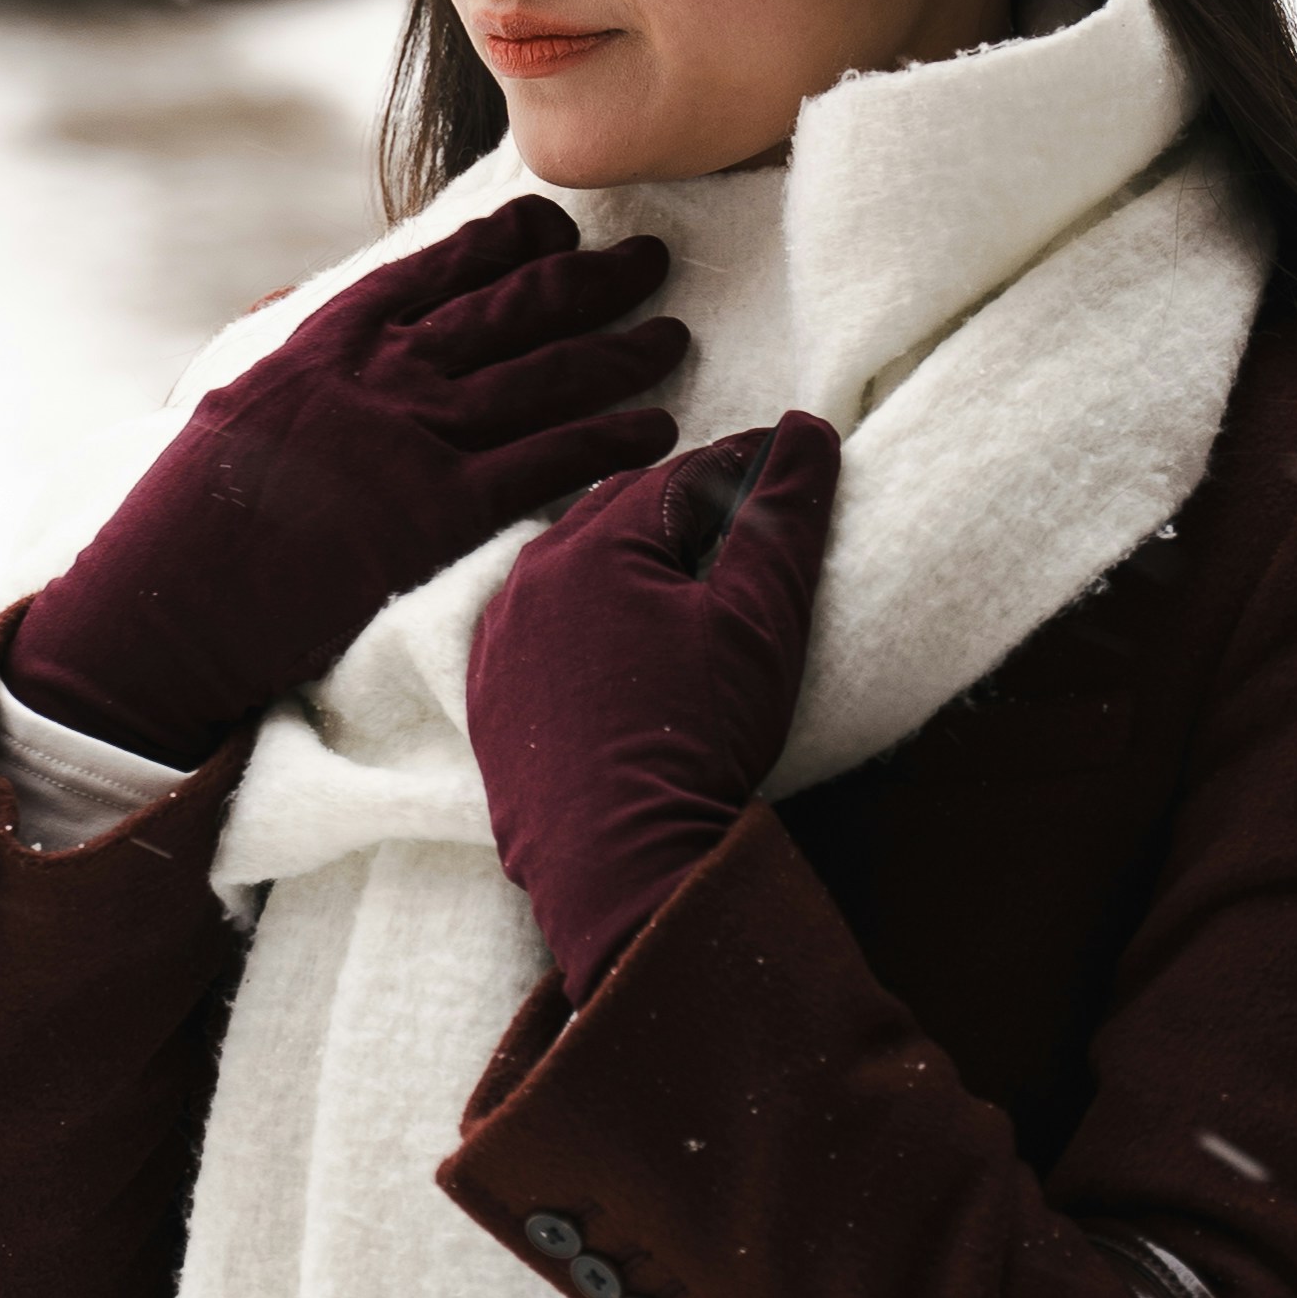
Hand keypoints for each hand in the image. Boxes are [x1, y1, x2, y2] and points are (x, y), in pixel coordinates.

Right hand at [10, 200, 684, 766]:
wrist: (166, 605)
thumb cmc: (185, 520)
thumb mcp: (230, 404)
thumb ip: (289, 352)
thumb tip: (310, 304)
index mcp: (324, 340)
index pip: (436, 267)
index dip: (510, 241)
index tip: (557, 226)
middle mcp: (375, 374)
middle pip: (510, 306)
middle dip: (591, 277)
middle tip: (651, 260)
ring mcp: (408, 439)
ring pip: (544, 375)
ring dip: (620, 349)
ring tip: (672, 334)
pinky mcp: (435, 513)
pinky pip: (547, 462)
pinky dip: (610, 439)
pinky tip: (658, 428)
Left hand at [465, 412, 840, 1002]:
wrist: (620, 866)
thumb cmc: (695, 738)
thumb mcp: (760, 620)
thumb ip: (782, 516)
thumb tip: (806, 431)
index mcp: (590, 546)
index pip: (682, 478)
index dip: (744, 467)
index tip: (788, 465)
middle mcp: (526, 581)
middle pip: (619, 515)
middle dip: (682, 506)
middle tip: (743, 516)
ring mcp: (498, 643)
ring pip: (572, 568)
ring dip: (627, 558)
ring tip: (686, 575)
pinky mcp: (489, 699)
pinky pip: (538, 629)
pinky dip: (583, 616)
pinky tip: (621, 638)